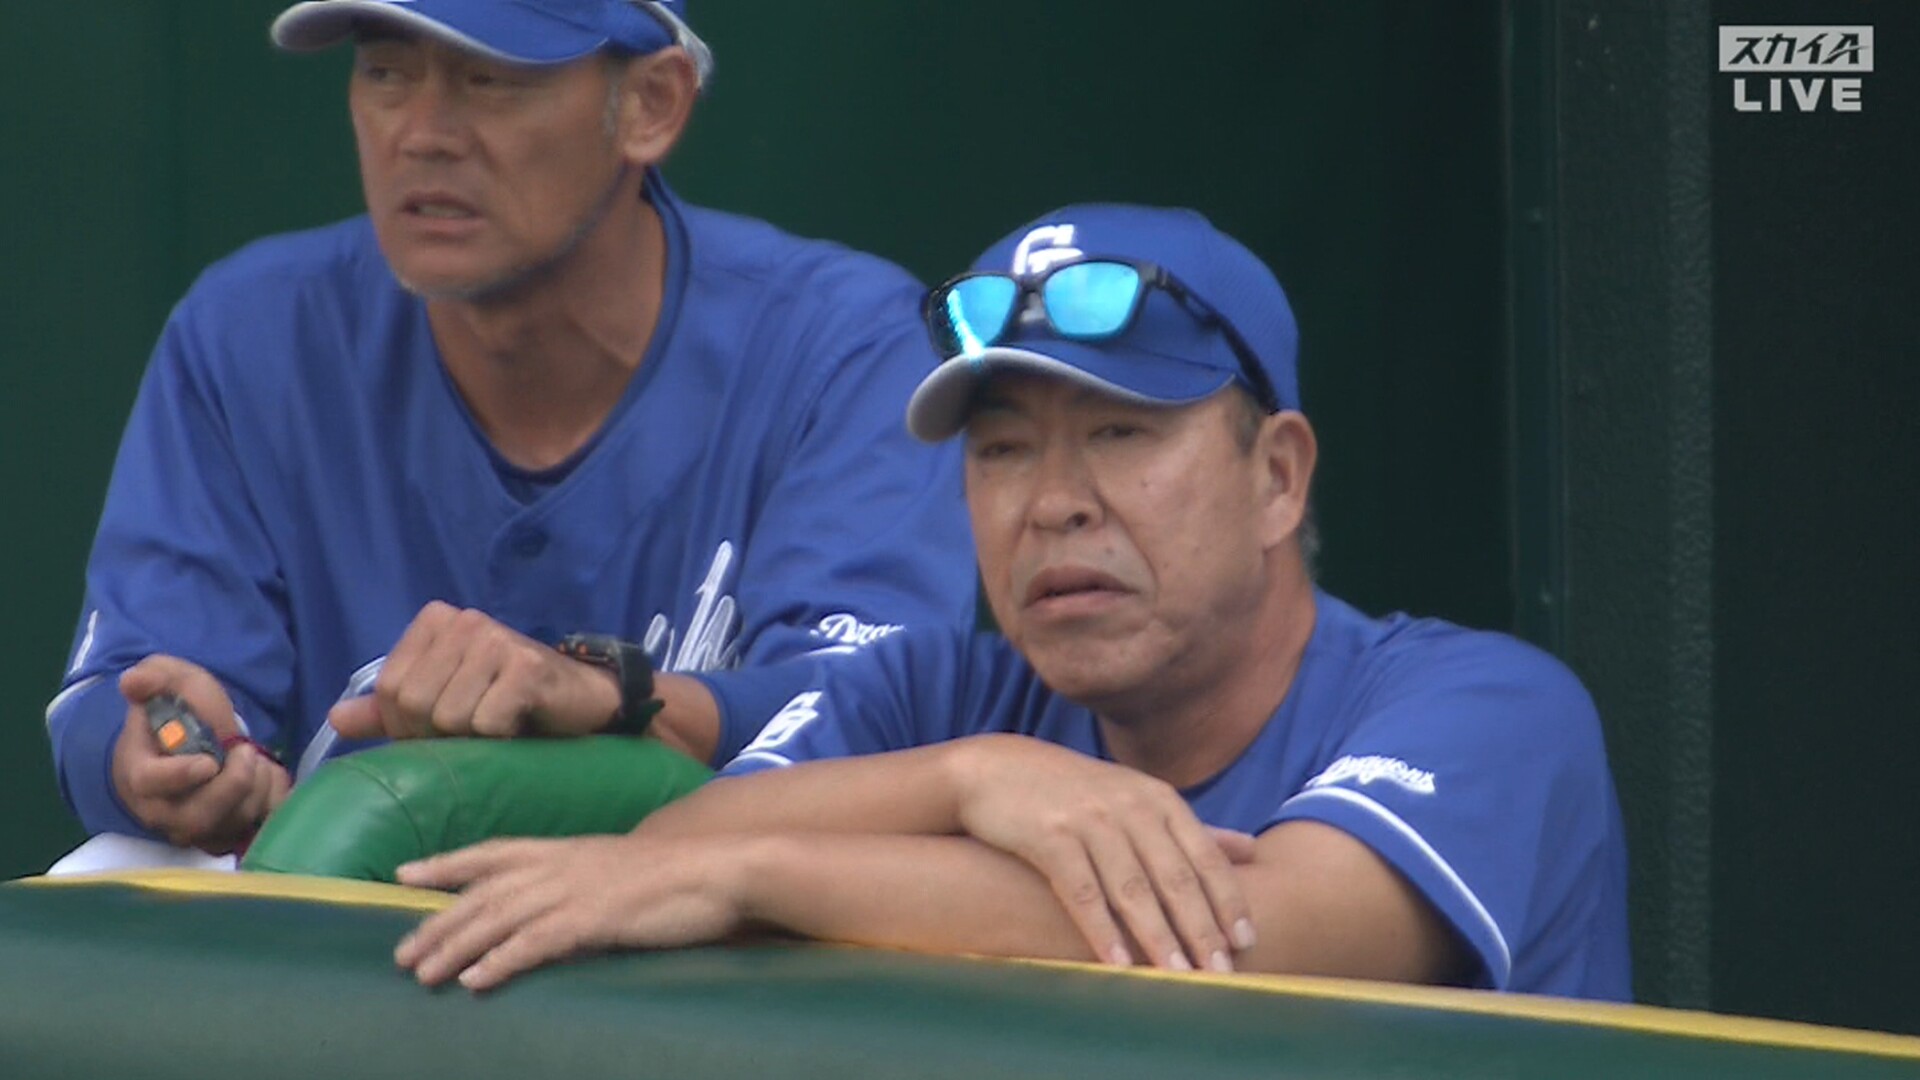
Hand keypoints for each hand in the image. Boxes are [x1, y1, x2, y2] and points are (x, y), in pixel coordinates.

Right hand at [112, 656, 290, 852]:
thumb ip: (154, 678)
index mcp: (140, 773)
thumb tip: (133, 681)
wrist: (191, 746)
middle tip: (244, 751)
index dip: (179, 775)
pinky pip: (260, 825)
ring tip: (252, 756)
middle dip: (233, 782)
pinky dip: (275, 797)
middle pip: (198, 816)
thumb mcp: (169, 684)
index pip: (151, 783)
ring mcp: (196, 828)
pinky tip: (267, 773)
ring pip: (234, 820)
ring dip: (257, 783)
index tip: (208, 762)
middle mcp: (164, 811)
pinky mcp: (227, 835)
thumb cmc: (176, 716)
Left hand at [327, 602, 620, 740]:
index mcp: (436, 621)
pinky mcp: (526, 665)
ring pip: (448, 717)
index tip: (445, 728)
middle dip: (439, 734)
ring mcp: (496, 638)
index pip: (389, 690)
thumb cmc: (508, 702)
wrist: (582, 702)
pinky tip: (520, 724)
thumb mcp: (443, 702)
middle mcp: (464, 620)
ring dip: (474, 739)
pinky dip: (501, 738)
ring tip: (499, 725)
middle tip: (475, 732)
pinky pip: (486, 723)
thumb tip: (336, 719)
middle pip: (413, 703)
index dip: (409, 726)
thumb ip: (389, 710)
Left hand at [393, 835, 748, 990]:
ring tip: (422, 974)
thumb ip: (583, 881)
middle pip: (483, 892)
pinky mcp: (597, 918)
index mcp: (568, 849)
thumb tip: (558, 905)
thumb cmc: (680, 876)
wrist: (723, 871)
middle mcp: (563, 864)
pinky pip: (538, 941)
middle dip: (437, 922)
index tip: (403, 874)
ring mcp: (578, 889)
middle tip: (400, 955)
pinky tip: (477, 981)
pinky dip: (502, 960)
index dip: (446, 862)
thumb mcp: (619, 870)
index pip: (493, 852)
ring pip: (499, 916)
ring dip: (456, 945)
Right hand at [947, 734, 1256, 972]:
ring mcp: (1089, 820)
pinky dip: (1101, 929)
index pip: (1205, 856)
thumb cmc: (1075, 792)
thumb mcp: (1137, 798)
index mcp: (1158, 799)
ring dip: (1158, 936)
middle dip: (1201, 928)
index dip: (1228, 900)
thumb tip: (1252, 849)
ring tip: (1178, 976)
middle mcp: (1130, 806)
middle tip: (1221, 972)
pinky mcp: (1049, 837)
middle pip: (1175, 876)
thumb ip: (1192, 828)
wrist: (996, 770)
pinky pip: (1081, 891)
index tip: (1248, 942)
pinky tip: (1116, 964)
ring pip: (1133, 888)